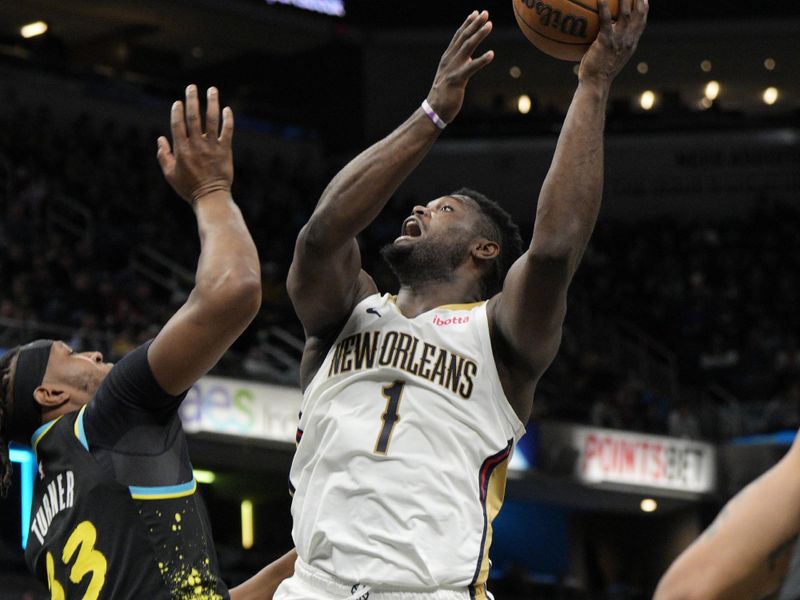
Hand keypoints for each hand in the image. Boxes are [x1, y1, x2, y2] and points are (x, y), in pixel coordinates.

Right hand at [157, 85, 233, 203]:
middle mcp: (196, 144)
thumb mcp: (170, 174)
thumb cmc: (188, 187)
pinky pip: (227, 131)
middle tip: (192, 87)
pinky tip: (227, 109)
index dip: (177, 111)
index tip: (178, 102)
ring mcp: (212, 146)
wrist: (211, 197)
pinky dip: (227, 119)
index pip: (177, 124)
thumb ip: (163, 155)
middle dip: (192, 99)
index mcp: (181, 149)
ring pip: (211, 120)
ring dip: (212, 103)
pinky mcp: (225, 150)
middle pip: (193, 117)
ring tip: (212, 89)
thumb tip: (160, 138)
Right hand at [426, 10, 494, 124]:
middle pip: (464, 38)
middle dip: (475, 24)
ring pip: (467, 48)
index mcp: (448, 58)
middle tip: (485, 13)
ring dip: (479, 35)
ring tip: (489, 25)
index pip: (458, 36)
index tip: (476, 13)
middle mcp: (449, 60)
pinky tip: (491, 54)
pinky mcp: (457, 80)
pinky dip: (481, 60)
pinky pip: (471, 68)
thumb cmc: (444, 94)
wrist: (434, 110)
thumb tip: (469, 57)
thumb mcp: (450, 74)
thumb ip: (459, 63)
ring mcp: (453, 69)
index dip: (467, 24)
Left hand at [579, 0, 647, 84]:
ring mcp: (618, 40)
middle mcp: (628, 40)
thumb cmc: (598, 73)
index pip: (641, 22)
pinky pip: (606, 20)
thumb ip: (611, 45)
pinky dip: (603, 7)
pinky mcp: (606, 41)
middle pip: (638, 13)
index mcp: (631, 44)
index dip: (644, 8)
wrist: (596, 84)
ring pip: (626, 13)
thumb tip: (603, 35)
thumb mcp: (610, 58)